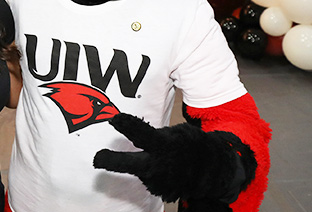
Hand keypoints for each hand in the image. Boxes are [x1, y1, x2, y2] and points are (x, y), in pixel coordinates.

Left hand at [93, 113, 245, 204]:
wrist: (214, 171)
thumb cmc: (192, 145)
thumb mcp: (176, 132)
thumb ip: (154, 135)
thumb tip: (133, 132)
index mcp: (164, 146)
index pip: (141, 134)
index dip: (126, 125)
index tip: (113, 119)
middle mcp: (159, 166)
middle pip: (129, 164)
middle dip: (111, 161)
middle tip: (97, 158)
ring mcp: (159, 182)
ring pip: (139, 171)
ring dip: (140, 164)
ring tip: (158, 158)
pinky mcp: (160, 192)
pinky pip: (148, 179)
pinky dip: (151, 173)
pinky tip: (163, 168)